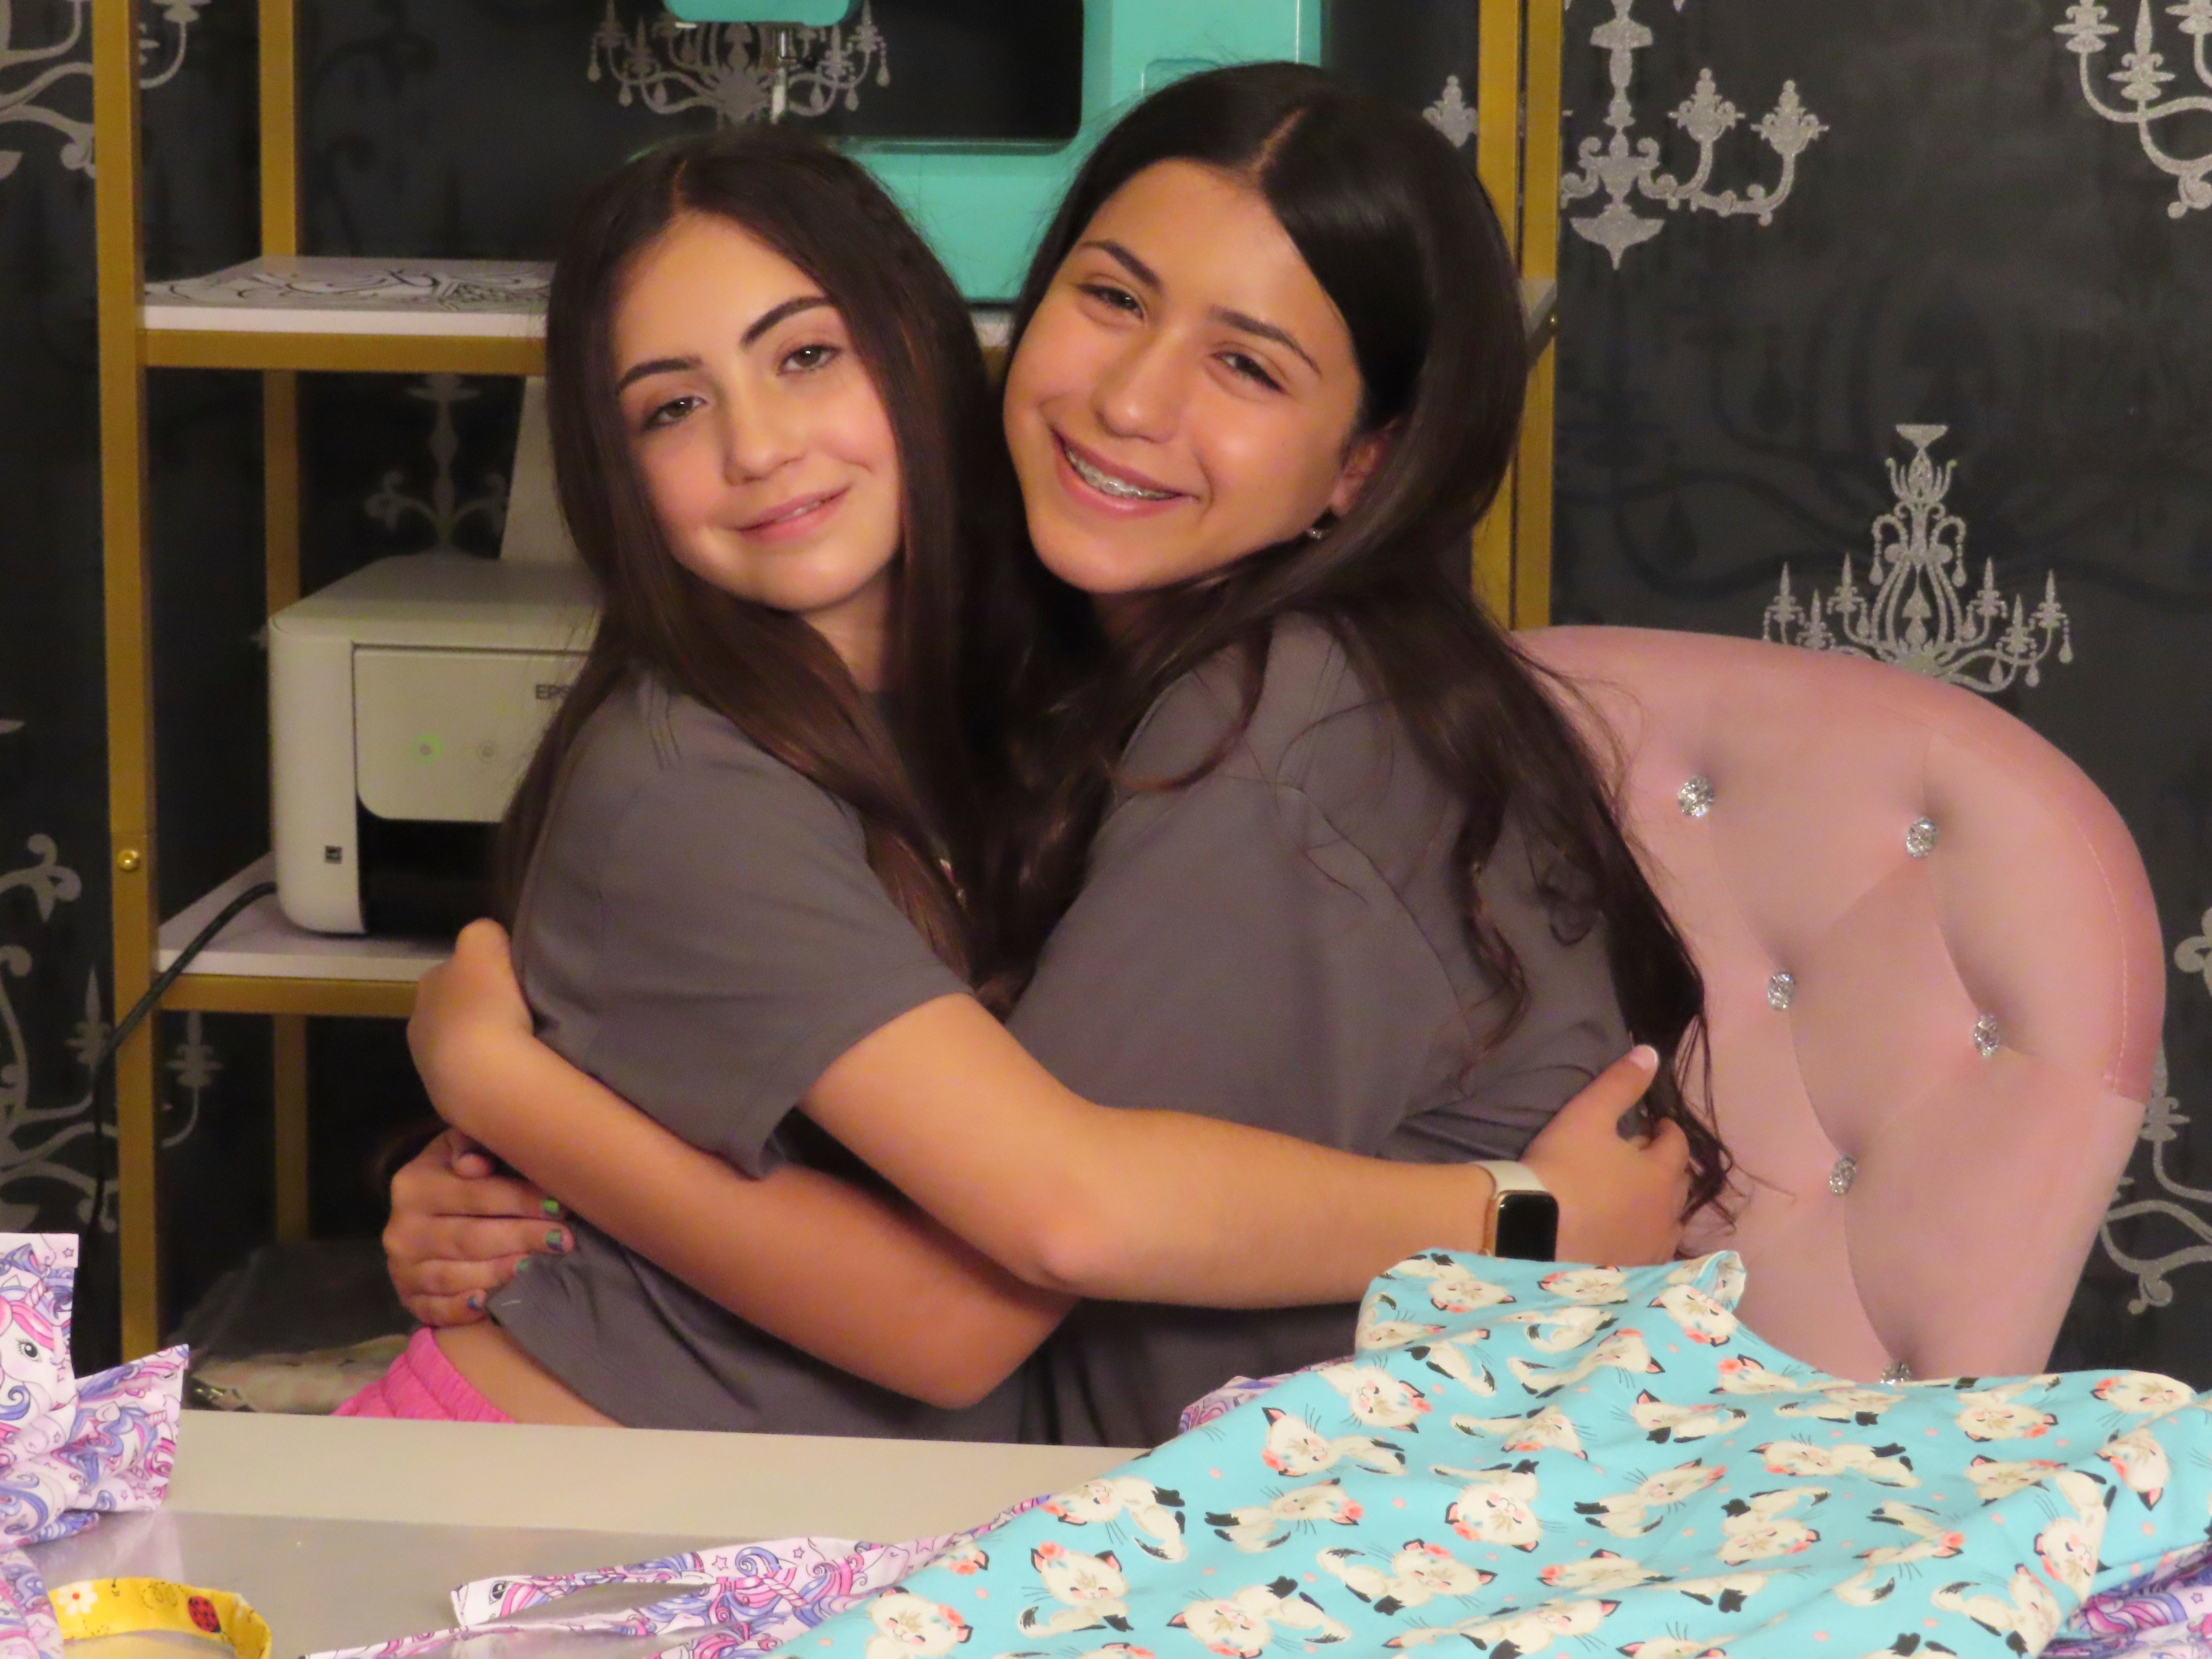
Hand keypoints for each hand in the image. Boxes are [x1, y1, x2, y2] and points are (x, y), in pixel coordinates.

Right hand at [383, 1125, 571, 1325]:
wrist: (421, 1212)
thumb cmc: (455, 1174)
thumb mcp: (458, 1146)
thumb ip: (470, 1144)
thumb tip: (474, 1164)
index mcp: (414, 1184)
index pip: (475, 1194)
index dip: (521, 1200)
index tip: (562, 1206)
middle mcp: (402, 1229)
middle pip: (470, 1237)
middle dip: (522, 1238)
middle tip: (564, 1240)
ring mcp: (401, 1268)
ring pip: (455, 1276)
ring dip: (499, 1273)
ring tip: (537, 1267)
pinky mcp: (408, 1299)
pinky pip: (435, 1310)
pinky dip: (462, 1309)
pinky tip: (489, 1303)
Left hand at [407, 918, 531, 1092]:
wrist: (485, 1078)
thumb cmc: (485, 1003)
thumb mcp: (483, 942)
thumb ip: (481, 934)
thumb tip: (488, 946)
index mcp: (429, 984)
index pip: (458, 968)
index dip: (487, 972)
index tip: (513, 982)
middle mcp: (420, 1021)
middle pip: (458, 1007)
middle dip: (482, 1009)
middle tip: (518, 1014)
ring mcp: (430, 1064)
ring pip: (463, 1044)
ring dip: (484, 1044)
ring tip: (516, 1048)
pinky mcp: (448, 1098)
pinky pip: (473, 1076)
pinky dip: (488, 1073)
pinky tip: (509, 1074)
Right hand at [1523, 1045, 1688, 1265]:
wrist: (1528, 1232)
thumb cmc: (1560, 1168)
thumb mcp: (1586, 1115)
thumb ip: (1620, 1083)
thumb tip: (1650, 1052)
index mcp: (1659, 1173)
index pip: (1676, 1145)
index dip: (1666, 1130)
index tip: (1655, 1124)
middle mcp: (1665, 1214)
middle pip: (1678, 1184)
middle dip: (1666, 1167)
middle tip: (1645, 1157)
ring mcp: (1650, 1249)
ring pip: (1668, 1222)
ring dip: (1659, 1205)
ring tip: (1638, 1198)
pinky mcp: (1632, 1275)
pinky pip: (1650, 1253)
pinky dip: (1645, 1238)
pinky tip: (1627, 1236)